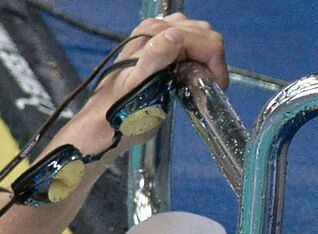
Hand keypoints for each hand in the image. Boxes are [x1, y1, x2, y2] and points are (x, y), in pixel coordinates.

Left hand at [74, 14, 228, 148]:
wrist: (101, 122)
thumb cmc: (121, 111)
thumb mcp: (137, 87)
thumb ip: (154, 59)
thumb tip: (174, 36)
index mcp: (155, 34)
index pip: (206, 41)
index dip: (217, 66)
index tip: (216, 90)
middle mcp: (156, 27)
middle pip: (204, 36)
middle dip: (210, 62)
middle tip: (204, 89)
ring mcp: (155, 33)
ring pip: (198, 36)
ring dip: (203, 58)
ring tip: (195, 83)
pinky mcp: (155, 43)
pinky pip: (187, 40)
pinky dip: (194, 55)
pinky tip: (185, 73)